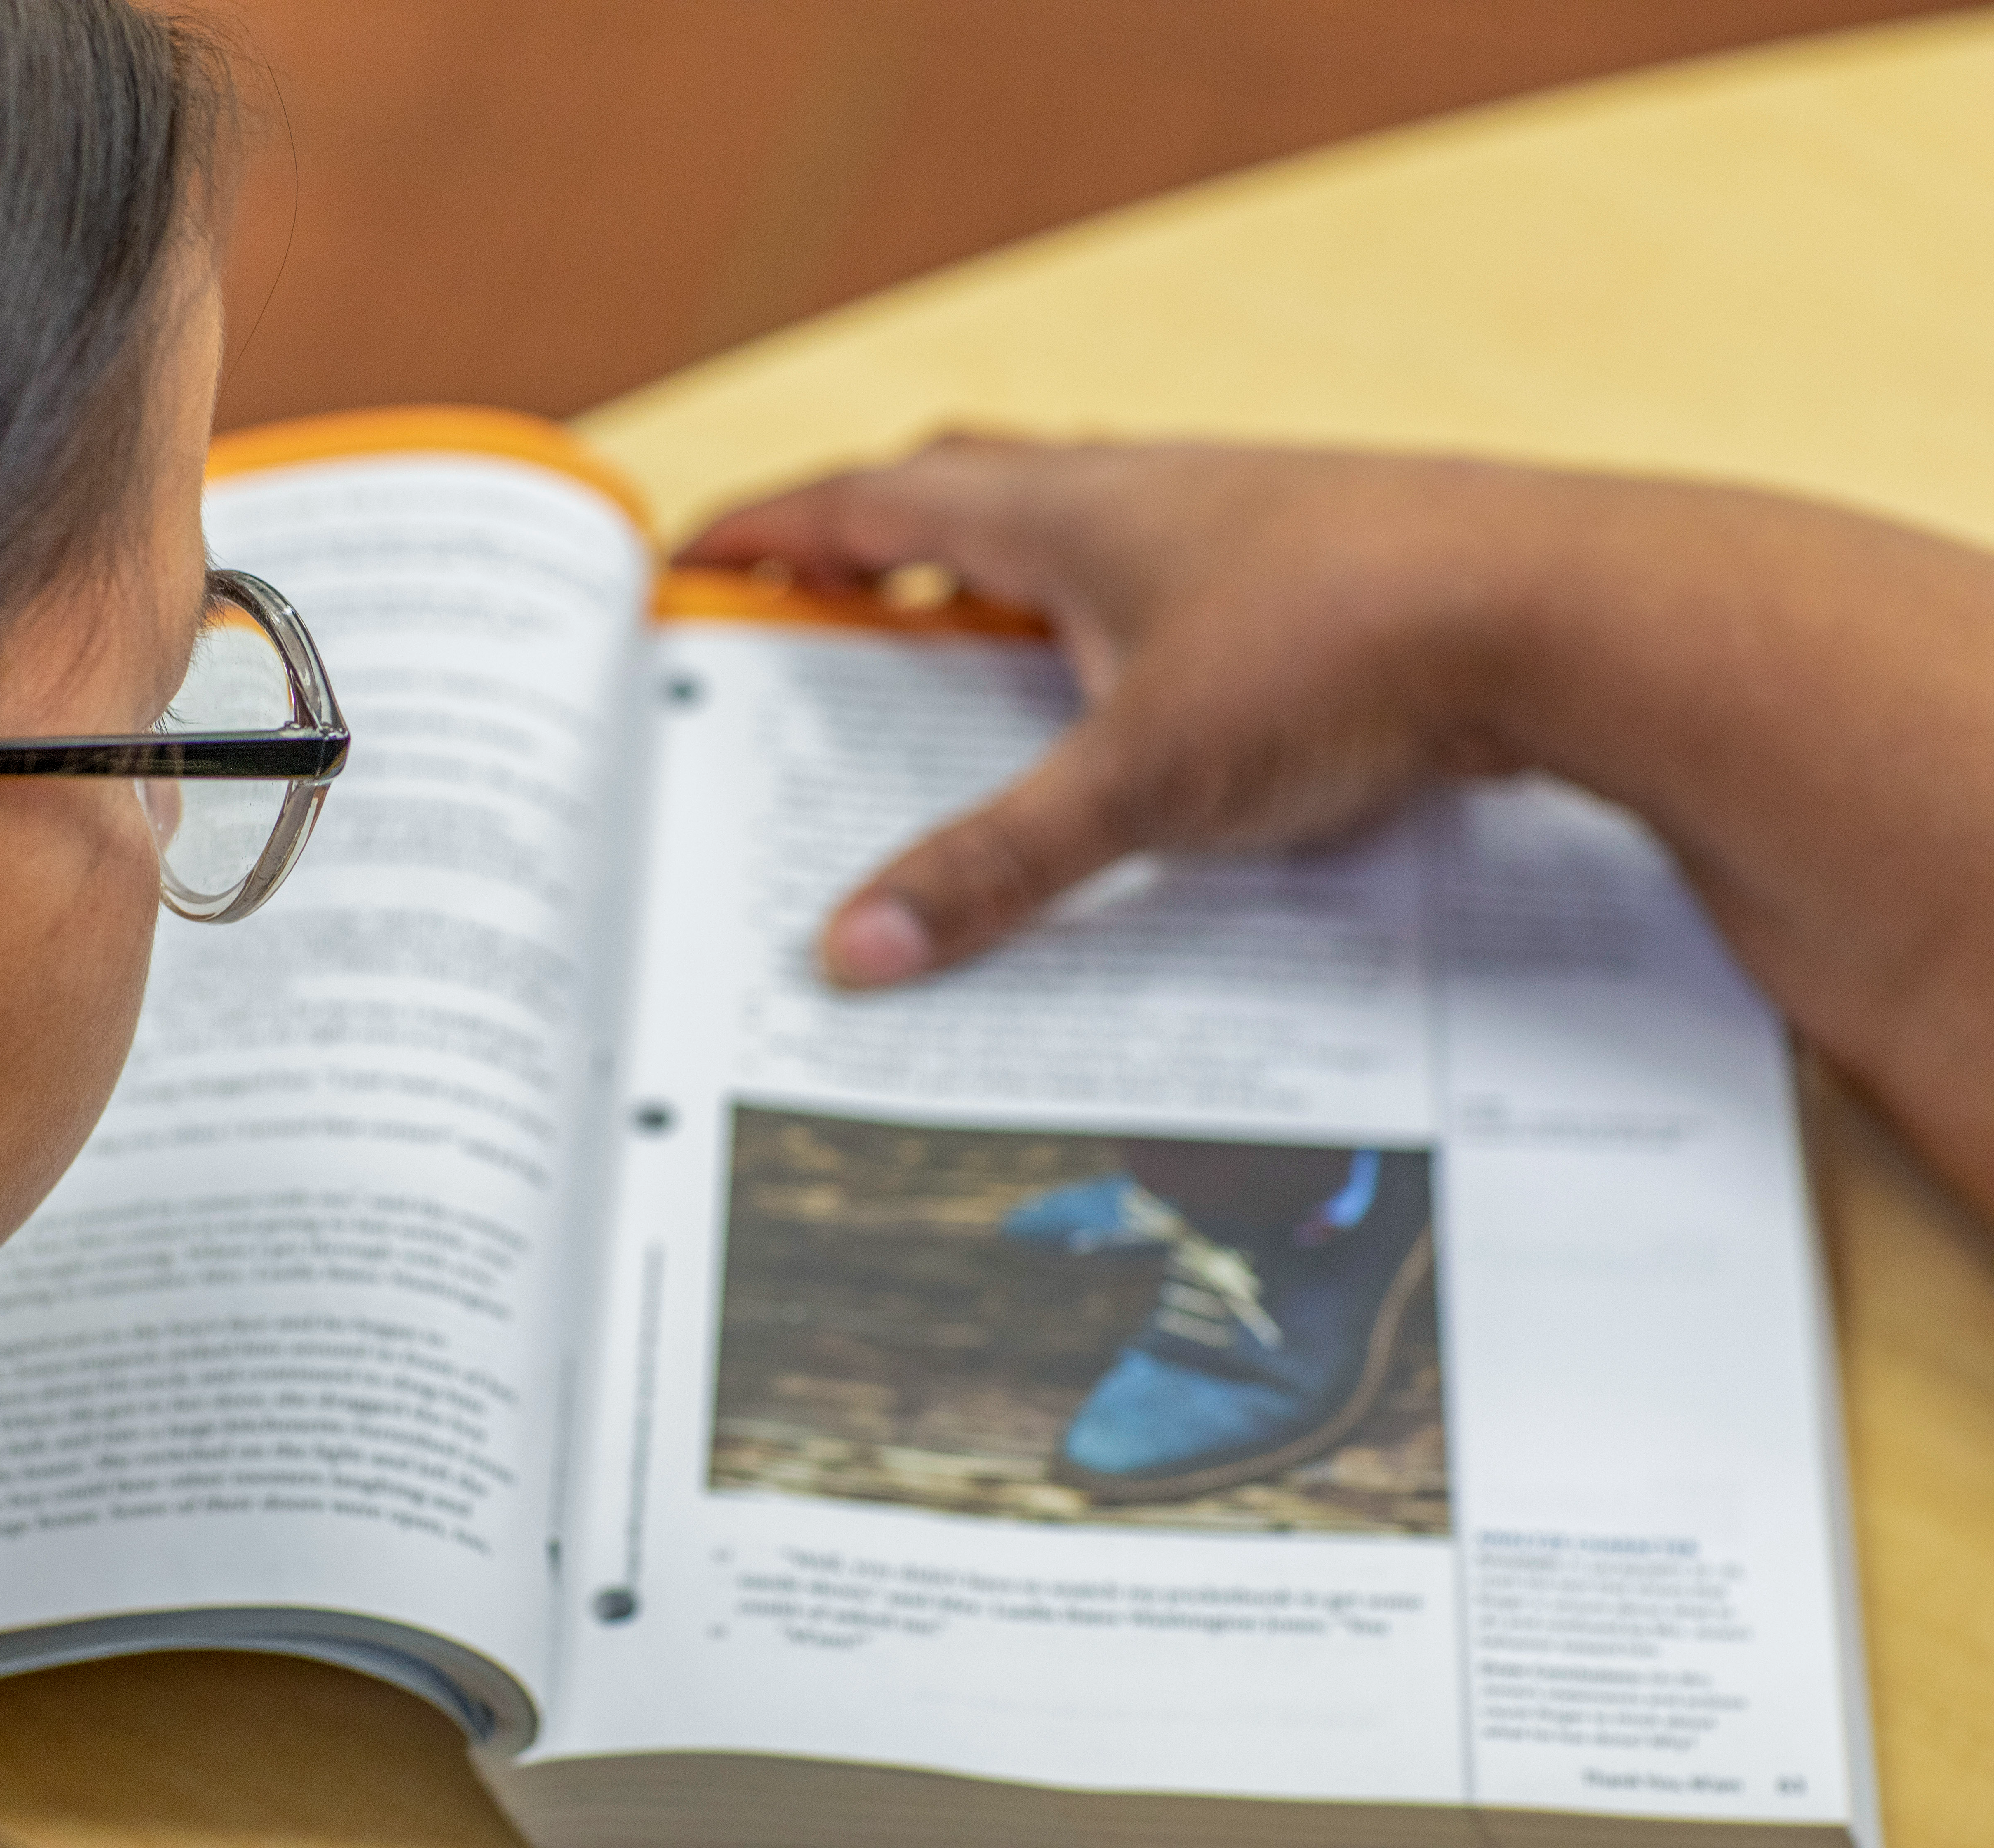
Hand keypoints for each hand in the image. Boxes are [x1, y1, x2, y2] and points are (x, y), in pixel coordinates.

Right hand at [678, 436, 1545, 984]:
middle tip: (802, 621)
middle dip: (864, 556)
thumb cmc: (1347, 653)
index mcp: (1062, 511)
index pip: (866, 499)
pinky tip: (1109, 712)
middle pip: (957, 498)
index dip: (769, 531)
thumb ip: (995, 865)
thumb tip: (854, 949)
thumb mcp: (1141, 780)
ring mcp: (1225, 525)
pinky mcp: (1300, 573)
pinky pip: (1152, 590)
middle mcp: (1136, 493)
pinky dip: (1093, 637)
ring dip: (989, 591)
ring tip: (939, 675)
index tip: (689, 558)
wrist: (1566, 613)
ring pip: (1066, 539)